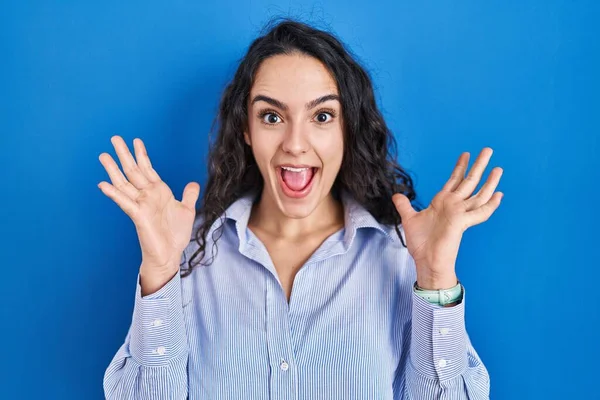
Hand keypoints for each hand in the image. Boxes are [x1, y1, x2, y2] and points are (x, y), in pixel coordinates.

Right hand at [98, 135, 199, 291]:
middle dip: (124, 154)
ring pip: (124, 183)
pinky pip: (124, 202)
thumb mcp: (187, 210)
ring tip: (103, 156)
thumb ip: (188, 195)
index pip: (148, 169)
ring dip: (113, 169)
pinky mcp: (137, 216)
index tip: (136, 140)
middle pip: (133, 171)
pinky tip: (103, 184)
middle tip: (115, 138)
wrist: (170, 255)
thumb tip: (192, 183)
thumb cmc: (175, 235)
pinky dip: (114, 193)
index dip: (142, 154)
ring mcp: (140, 204)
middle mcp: (147, 196)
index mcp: (159, 192)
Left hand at [392, 147, 502, 288]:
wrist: (426, 261)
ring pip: (478, 194)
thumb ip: (405, 206)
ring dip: (489, 182)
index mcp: (442, 202)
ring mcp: (460, 214)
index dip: (459, 167)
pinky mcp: (462, 223)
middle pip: (469, 181)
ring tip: (498, 168)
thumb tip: (397, 195)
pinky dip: (490, 204)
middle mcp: (453, 206)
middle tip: (488, 150)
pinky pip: (480, 212)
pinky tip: (499, 195)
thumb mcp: (409, 219)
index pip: (454, 180)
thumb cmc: (421, 244)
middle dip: (478, 165)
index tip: (465, 154)